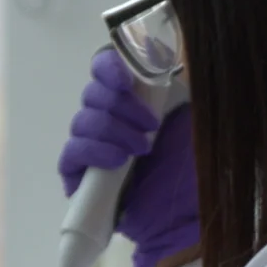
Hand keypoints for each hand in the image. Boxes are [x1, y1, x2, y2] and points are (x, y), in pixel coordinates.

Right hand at [56, 48, 200, 266]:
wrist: (186, 219)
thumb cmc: (190, 169)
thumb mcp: (193, 119)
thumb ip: (178, 84)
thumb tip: (164, 47)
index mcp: (131, 100)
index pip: (104, 68)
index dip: (110, 67)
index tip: (127, 76)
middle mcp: (107, 120)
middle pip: (92, 94)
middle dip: (120, 105)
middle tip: (151, 125)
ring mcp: (91, 149)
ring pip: (83, 121)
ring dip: (112, 130)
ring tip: (141, 149)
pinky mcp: (78, 177)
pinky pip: (72, 153)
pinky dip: (94, 151)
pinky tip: (117, 161)